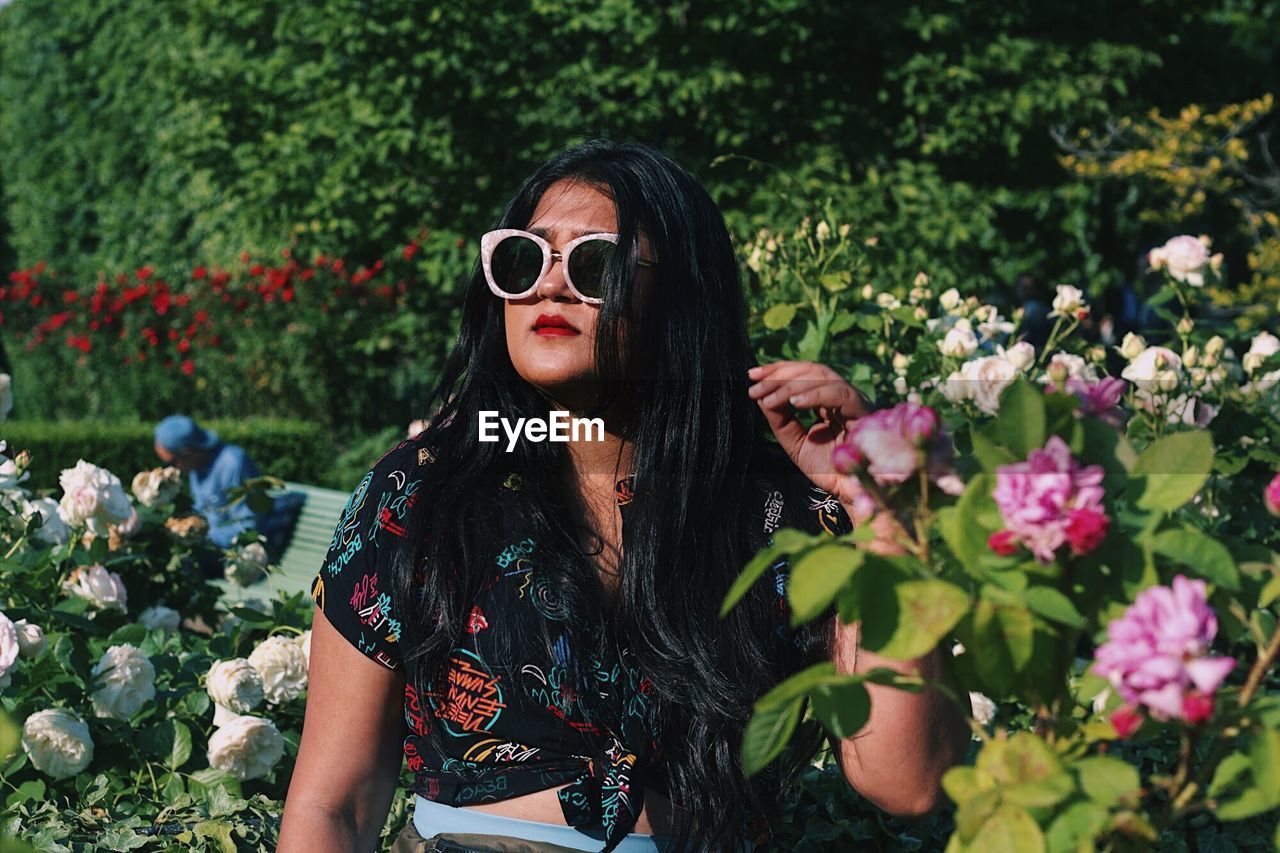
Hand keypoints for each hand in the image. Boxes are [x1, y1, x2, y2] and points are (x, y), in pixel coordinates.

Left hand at [747, 360, 870, 502]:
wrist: (850, 493)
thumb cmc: (827, 470)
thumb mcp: (795, 442)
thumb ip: (780, 420)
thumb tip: (761, 396)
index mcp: (829, 402)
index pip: (805, 375)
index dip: (779, 372)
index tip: (752, 376)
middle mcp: (844, 397)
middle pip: (813, 370)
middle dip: (781, 373)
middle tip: (755, 381)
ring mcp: (855, 402)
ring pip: (823, 377)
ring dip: (791, 384)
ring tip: (767, 397)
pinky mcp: (865, 411)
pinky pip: (839, 395)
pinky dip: (814, 395)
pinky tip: (794, 403)